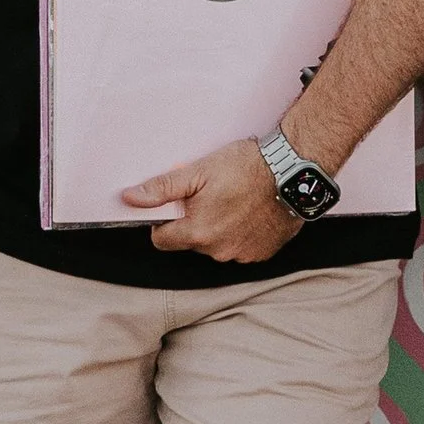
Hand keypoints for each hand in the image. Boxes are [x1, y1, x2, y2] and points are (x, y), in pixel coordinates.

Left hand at [123, 138, 303, 262]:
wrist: (292, 172)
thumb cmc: (247, 168)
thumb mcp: (198, 171)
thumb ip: (161, 188)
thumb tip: (131, 197)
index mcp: (197, 233)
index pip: (161, 240)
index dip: (165, 222)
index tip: (178, 205)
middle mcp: (218, 251)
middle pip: (191, 242)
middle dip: (196, 221)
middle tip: (212, 195)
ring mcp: (242, 254)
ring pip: (217, 245)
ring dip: (220, 228)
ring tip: (235, 201)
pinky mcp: (262, 253)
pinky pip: (242, 248)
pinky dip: (242, 233)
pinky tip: (250, 212)